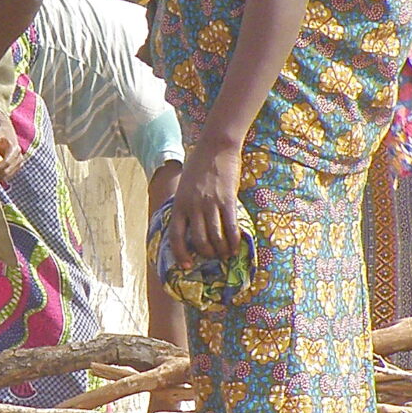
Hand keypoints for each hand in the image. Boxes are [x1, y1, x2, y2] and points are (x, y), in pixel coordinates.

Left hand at [0, 113, 22, 179]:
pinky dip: (2, 176)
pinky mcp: (17, 165)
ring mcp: (19, 161)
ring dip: (0, 177)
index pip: (6, 162)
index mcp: (14, 148)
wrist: (7, 131)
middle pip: (9, 170)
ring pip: (10, 174)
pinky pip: (10, 175)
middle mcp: (19, 155)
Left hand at [165, 142, 242, 264]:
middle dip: (206, 254)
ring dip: (221, 250)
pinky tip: (236, 247)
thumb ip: (186, 206)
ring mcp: (210, 204)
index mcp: (179, 204)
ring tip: (226, 254)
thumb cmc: (199, 165)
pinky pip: (230, 227)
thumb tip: (191, 227)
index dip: (180, 254)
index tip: (186, 265)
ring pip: (215, 237)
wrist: (216, 147)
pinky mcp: (227, 200)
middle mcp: (192, 206)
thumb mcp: (184, 187)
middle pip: (198, 241)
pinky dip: (233, 241)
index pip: (175, 236)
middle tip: (213, 257)